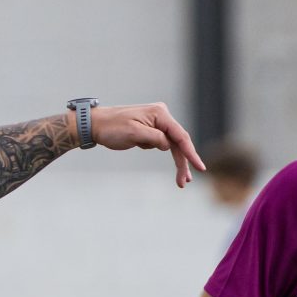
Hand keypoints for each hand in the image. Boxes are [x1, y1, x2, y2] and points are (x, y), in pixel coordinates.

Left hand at [90, 102, 204, 187]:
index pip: (180, 136)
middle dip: (183, 163)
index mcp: (160, 114)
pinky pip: (164, 144)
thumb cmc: (112, 128)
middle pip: (179, 142)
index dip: (191, 153)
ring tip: (181, 181)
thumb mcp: (134, 134)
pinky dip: (167, 155)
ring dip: (177, 162)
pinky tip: (154, 155)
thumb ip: (155, 139)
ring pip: (173, 145)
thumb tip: (168, 146)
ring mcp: (157, 122)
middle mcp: (161, 116)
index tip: (200, 168)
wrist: (96, 125)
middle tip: (184, 182)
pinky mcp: (152, 129)